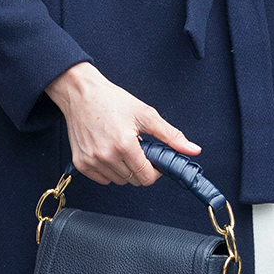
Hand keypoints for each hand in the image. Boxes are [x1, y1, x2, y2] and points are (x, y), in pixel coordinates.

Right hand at [45, 62, 199, 186]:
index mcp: (124, 145)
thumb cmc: (112, 100)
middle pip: (133, 180)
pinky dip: (109, 170)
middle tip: (139, 148)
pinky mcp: (80, 163)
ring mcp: (91, 161)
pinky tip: (110, 152)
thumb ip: (171, 136)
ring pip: (118, 180)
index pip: (146, 177)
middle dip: (141, 168)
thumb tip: (193, 150)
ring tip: (124, 147)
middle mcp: (106, 156)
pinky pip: (102, 179)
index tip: (154, 159)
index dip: (155, 171)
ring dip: (125, 169)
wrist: (81, 93)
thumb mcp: (146, 114)